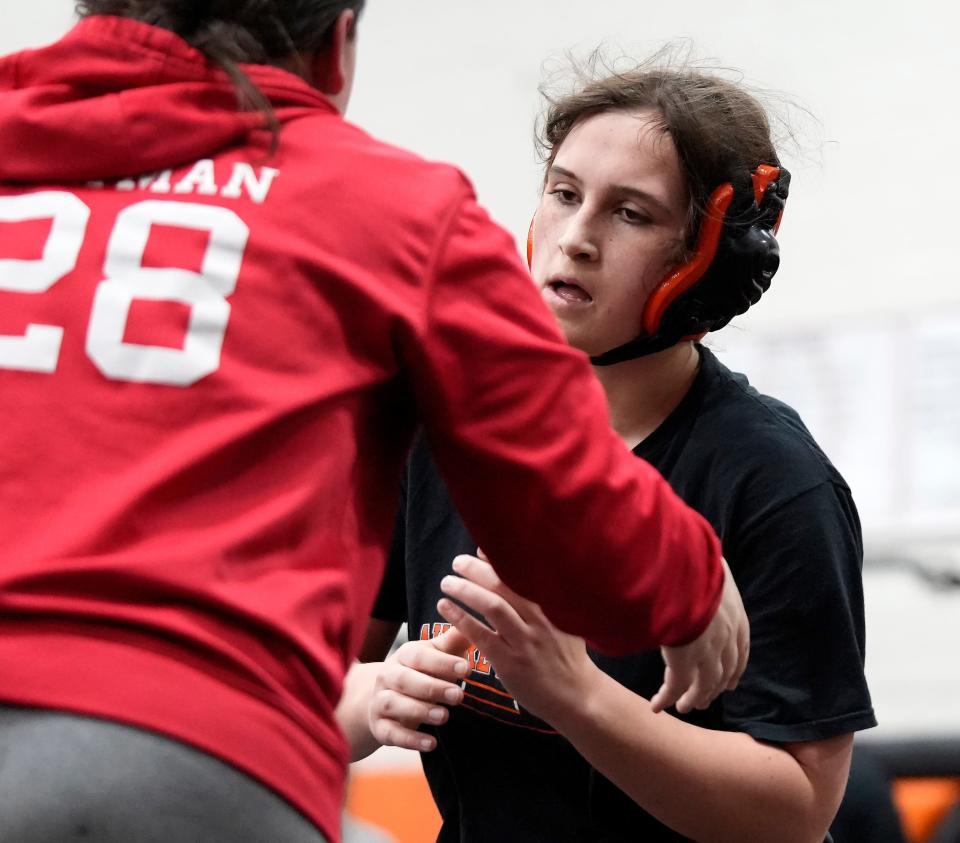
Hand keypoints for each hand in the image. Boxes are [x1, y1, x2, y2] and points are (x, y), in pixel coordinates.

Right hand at [368, 627, 470, 751]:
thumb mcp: (434, 655)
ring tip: (444, 716)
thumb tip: (473, 623)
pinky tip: (431, 743)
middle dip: (433, 687)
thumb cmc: (420, 672)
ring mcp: (380, 701)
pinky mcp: (380, 727)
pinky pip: (391, 733)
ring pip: (394, 704)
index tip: (466, 668)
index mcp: (403, 655)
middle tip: (459, 695)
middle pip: (405, 680)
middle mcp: (387, 676)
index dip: (442, 662)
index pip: (419, 656)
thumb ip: (453, 642)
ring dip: (419, 711)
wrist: (383, 698)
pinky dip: (410, 739)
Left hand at [436, 551, 593, 724]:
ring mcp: (525, 642)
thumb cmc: (566, 655)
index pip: (522, 575)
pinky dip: (460, 618)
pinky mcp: (510, 663)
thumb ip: (541, 598)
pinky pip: (481, 636)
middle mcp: (540, 620)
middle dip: (476, 570)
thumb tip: (513, 566)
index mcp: (552, 606)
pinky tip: (446, 607)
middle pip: (503, 586)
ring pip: (492, 607)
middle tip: (457, 562)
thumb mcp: (563, 621)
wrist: (577, 696)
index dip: (498, 559)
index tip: (479, 548)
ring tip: (447, 582)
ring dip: (465, 590)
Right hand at [650, 557, 748, 713]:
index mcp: (735, 616)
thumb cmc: (692, 561)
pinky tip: (656, 705)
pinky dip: (666, 698)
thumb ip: (705, 576)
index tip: (732, 683)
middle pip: (725, 672)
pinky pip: (675, 687)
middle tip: (706, 699)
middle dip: (716, 688)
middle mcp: (726, 638)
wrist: (683, 570)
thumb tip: (695, 565)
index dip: (735, 668)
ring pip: (704, 685)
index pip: (740, 649)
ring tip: (685, 707)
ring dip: (694, 698)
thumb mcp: (708, 567)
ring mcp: (706, 652)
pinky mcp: (683, 661)